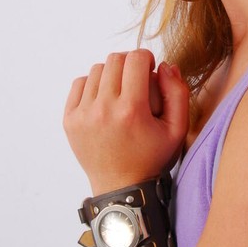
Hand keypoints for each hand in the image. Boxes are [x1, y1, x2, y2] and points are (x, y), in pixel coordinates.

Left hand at [63, 49, 188, 193]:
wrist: (121, 187)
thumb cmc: (152, 157)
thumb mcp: (178, 129)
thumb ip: (177, 93)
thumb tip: (165, 66)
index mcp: (131, 110)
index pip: (135, 59)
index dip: (147, 58)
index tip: (150, 71)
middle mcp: (104, 109)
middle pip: (115, 60)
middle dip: (129, 63)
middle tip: (136, 79)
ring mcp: (83, 114)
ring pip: (97, 69)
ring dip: (111, 74)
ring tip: (120, 91)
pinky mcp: (70, 119)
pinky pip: (80, 83)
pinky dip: (93, 85)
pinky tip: (104, 99)